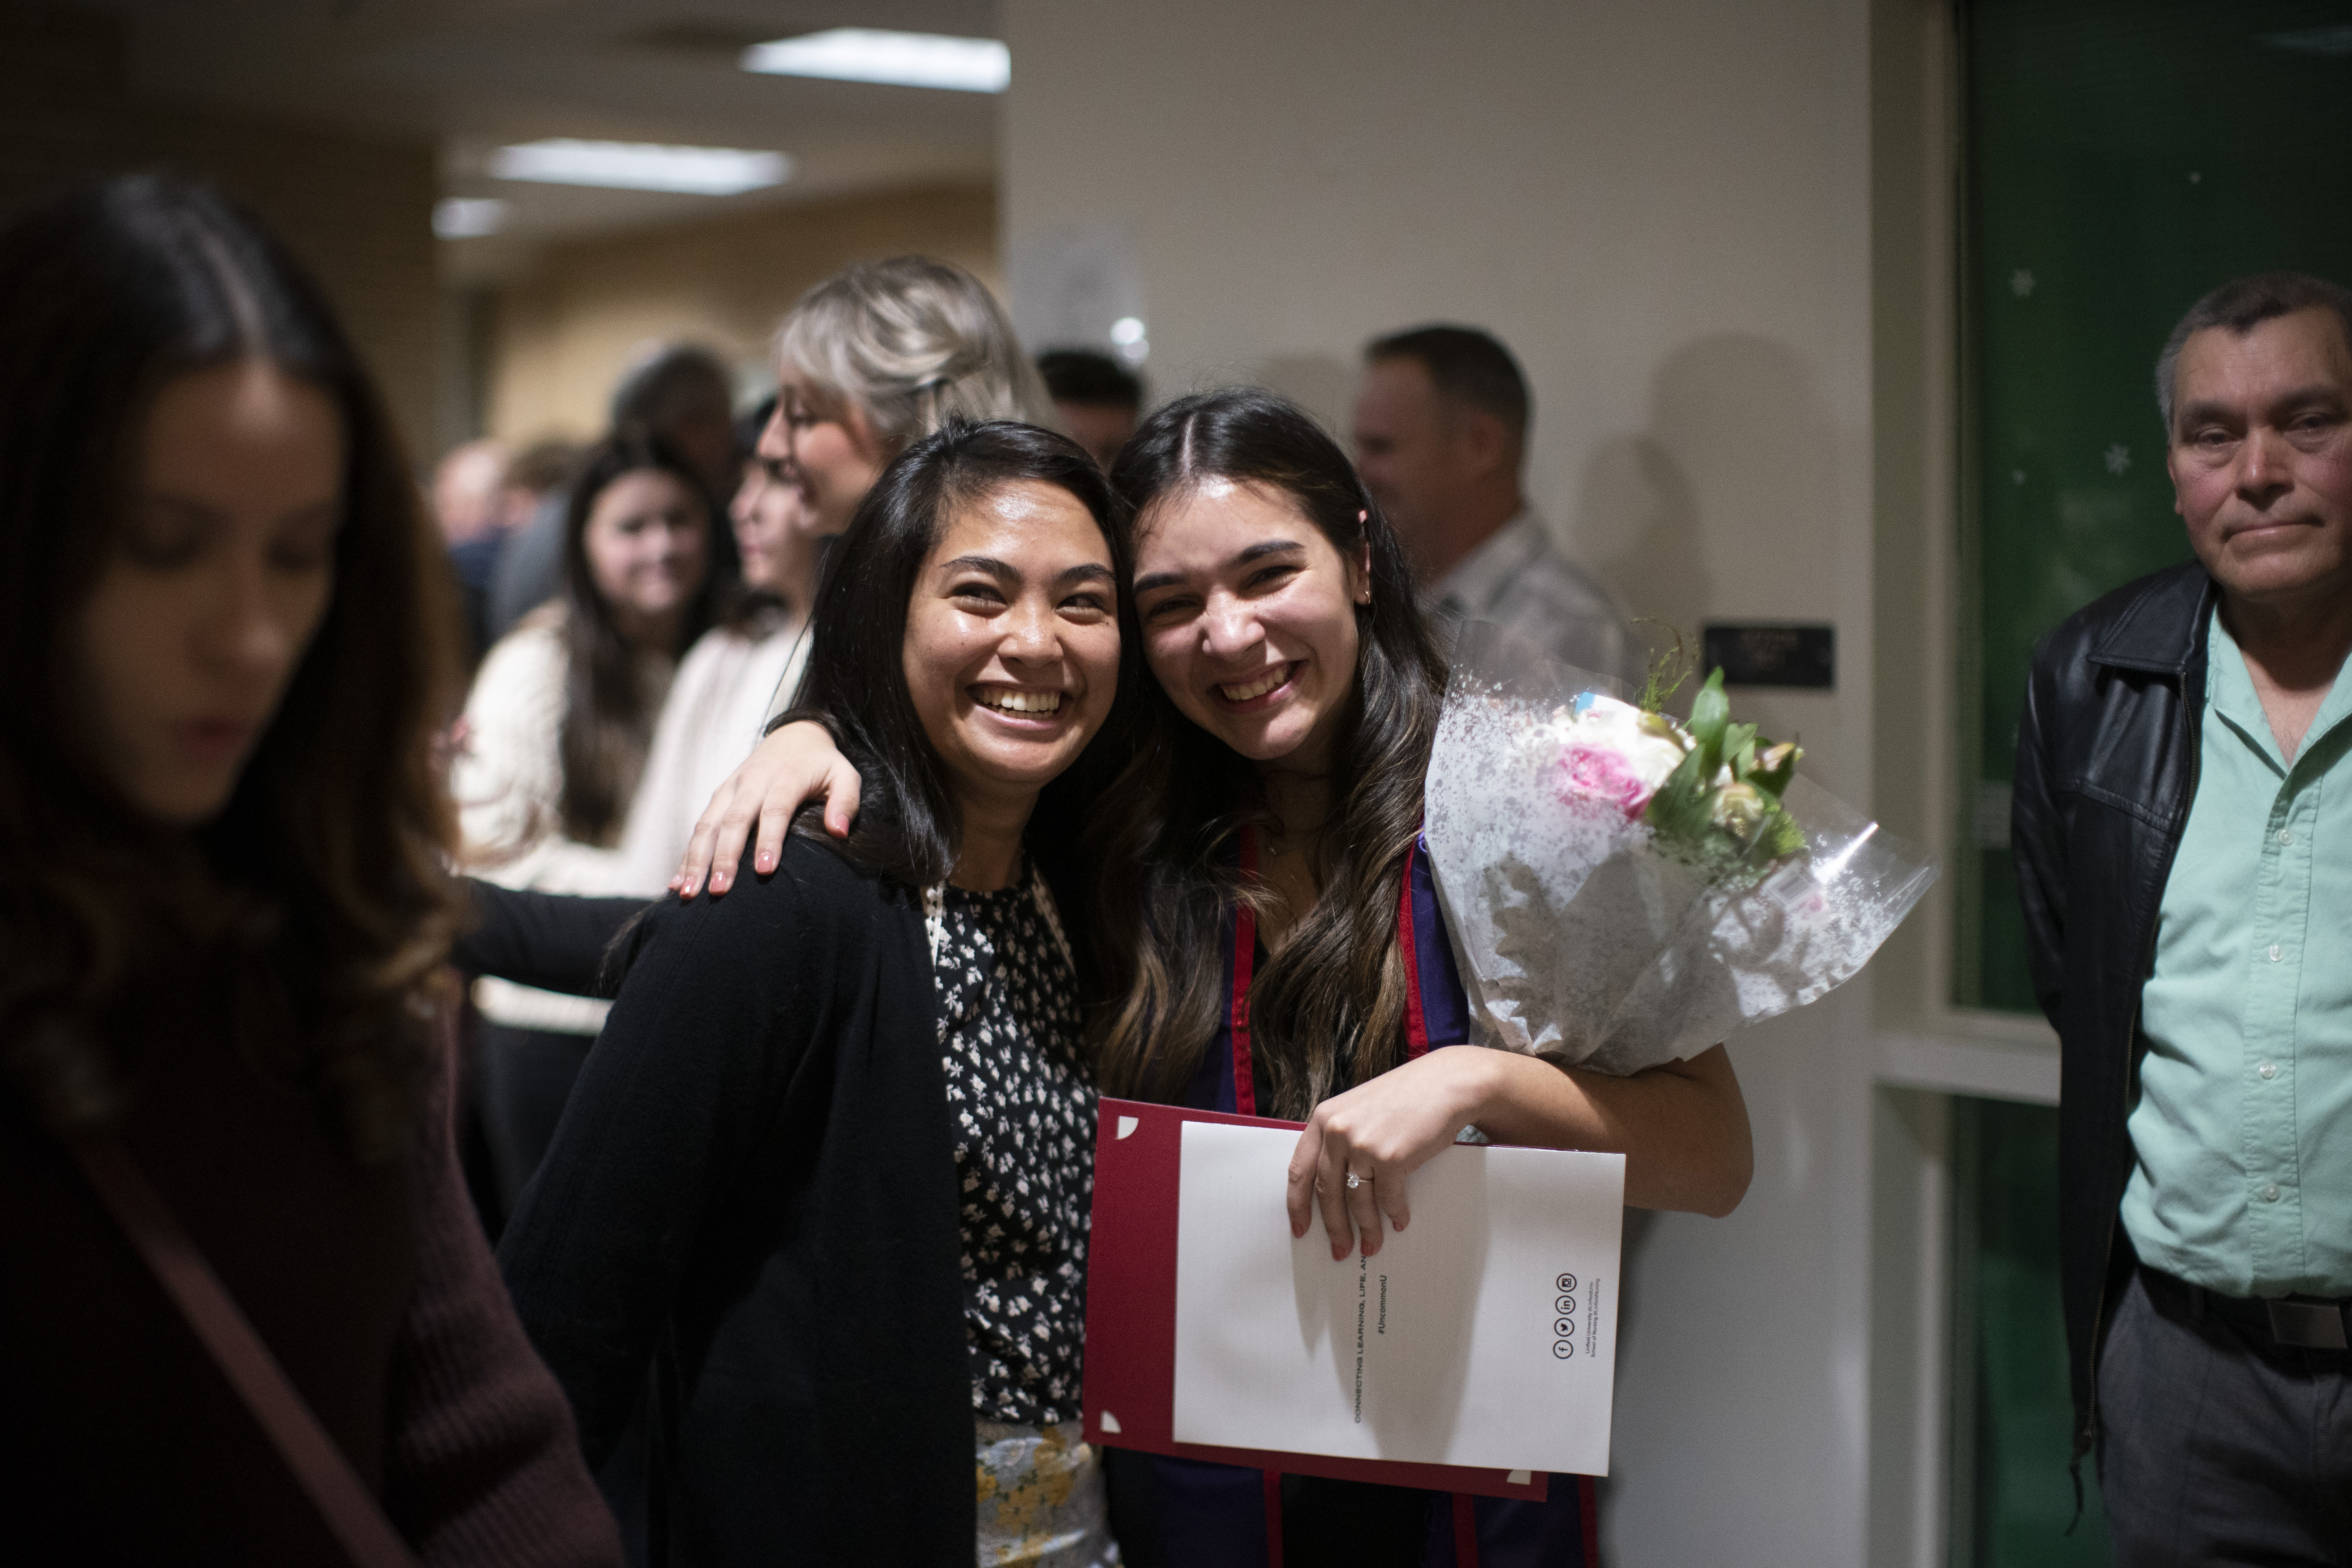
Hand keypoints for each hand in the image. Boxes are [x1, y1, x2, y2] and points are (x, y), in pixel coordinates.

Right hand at [672, 721, 862, 897]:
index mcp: (785, 777)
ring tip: (689, 893)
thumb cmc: (823, 765)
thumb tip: (839, 831)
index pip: (775, 810)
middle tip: (719, 891)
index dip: (769, 840)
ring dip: (697, 859)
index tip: (765, 871)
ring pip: (707, 824)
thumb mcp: (845, 775)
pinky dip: (687, 855)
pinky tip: (677, 883)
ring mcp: (730, 788)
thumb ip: (846, 801)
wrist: (795, 736)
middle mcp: (751, 781)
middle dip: (724, 857)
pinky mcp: (718, 795)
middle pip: (734, 821)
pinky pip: (699, 826)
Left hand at [1285, 1050, 1497, 1260]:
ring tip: (1371, 1246)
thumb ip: (1341, 1139)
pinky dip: (1393, 1214)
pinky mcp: (1390, 1157)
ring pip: (1356, 1200)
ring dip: (1365, 1229)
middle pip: (1326, 1192)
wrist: (1445, 1084)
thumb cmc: (1406, 1097)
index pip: (1300, 1169)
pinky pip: (1386, 1198)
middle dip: (1334, 1227)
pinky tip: (1399, 1222)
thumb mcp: (1359, 1109)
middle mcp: (1337, 1130)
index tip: (1300, 1229)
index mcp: (1323, 1118)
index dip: (1298, 1204)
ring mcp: (1362, 1144)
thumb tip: (1335, 1188)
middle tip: (1339, 1251)